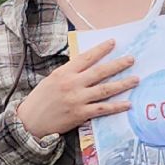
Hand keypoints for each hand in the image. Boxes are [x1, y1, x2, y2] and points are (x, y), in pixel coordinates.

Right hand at [15, 39, 138, 138]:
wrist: (29, 122)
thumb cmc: (39, 100)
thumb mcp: (51, 80)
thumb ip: (68, 73)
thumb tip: (86, 65)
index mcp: (63, 73)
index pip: (86, 58)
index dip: (101, 49)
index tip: (113, 43)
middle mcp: (71, 84)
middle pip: (100, 72)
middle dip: (118, 64)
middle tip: (131, 59)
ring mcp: (77, 99)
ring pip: (105, 89)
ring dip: (122, 83)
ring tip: (136, 79)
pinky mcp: (80, 114)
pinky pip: (102, 108)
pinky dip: (116, 106)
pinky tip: (128, 103)